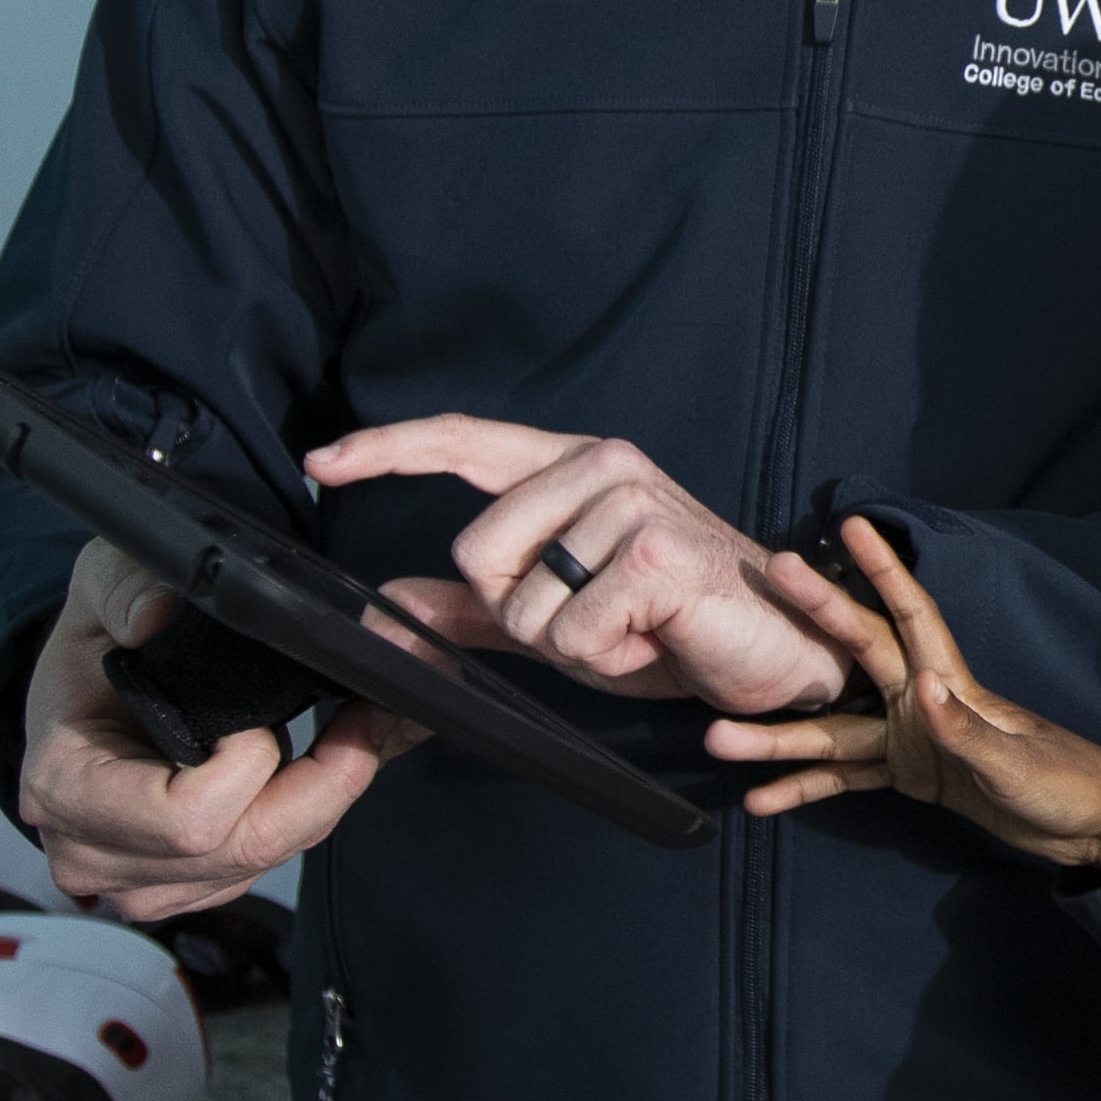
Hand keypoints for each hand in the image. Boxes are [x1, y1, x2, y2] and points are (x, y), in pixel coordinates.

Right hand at [20, 539, 415, 922]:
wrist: (79, 703)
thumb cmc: (91, 652)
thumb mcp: (99, 587)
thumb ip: (122, 586)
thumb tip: (154, 616)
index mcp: (67, 788)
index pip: (186, 820)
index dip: (247, 769)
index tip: (258, 718)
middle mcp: (95, 854)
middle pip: (246, 847)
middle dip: (324, 783)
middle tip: (364, 718)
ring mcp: (139, 884)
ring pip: (266, 862)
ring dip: (318, 799)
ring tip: (339, 735)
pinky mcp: (182, 891)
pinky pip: (264, 868)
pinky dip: (303, 817)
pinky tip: (311, 768)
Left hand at [303, 416, 849, 717]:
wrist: (777, 647)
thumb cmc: (672, 624)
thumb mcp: (560, 614)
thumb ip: (477, 607)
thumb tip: (389, 605)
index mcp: (574, 468)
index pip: (466, 440)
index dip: (388, 448)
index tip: (323, 460)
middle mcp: (603, 467)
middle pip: (477, 551)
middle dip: (520, 612)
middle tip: (592, 619)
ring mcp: (633, 504)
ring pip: (526, 603)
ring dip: (571, 645)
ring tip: (632, 630)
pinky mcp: (657, 556)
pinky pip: (574, 634)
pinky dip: (607, 660)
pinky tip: (654, 640)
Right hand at [705, 513, 1100, 875]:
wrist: (1088, 827)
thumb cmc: (1065, 783)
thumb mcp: (1016, 765)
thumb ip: (967, 731)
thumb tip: (920, 689)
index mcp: (952, 683)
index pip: (910, 614)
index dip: (882, 569)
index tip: (849, 525)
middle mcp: (920, 700)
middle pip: (854, 654)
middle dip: (810, 621)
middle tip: (763, 579)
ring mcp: (909, 738)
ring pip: (832, 731)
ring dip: (778, 738)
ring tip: (717, 741)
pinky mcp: (909, 776)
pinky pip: (846, 779)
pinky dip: (805, 789)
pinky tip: (761, 801)